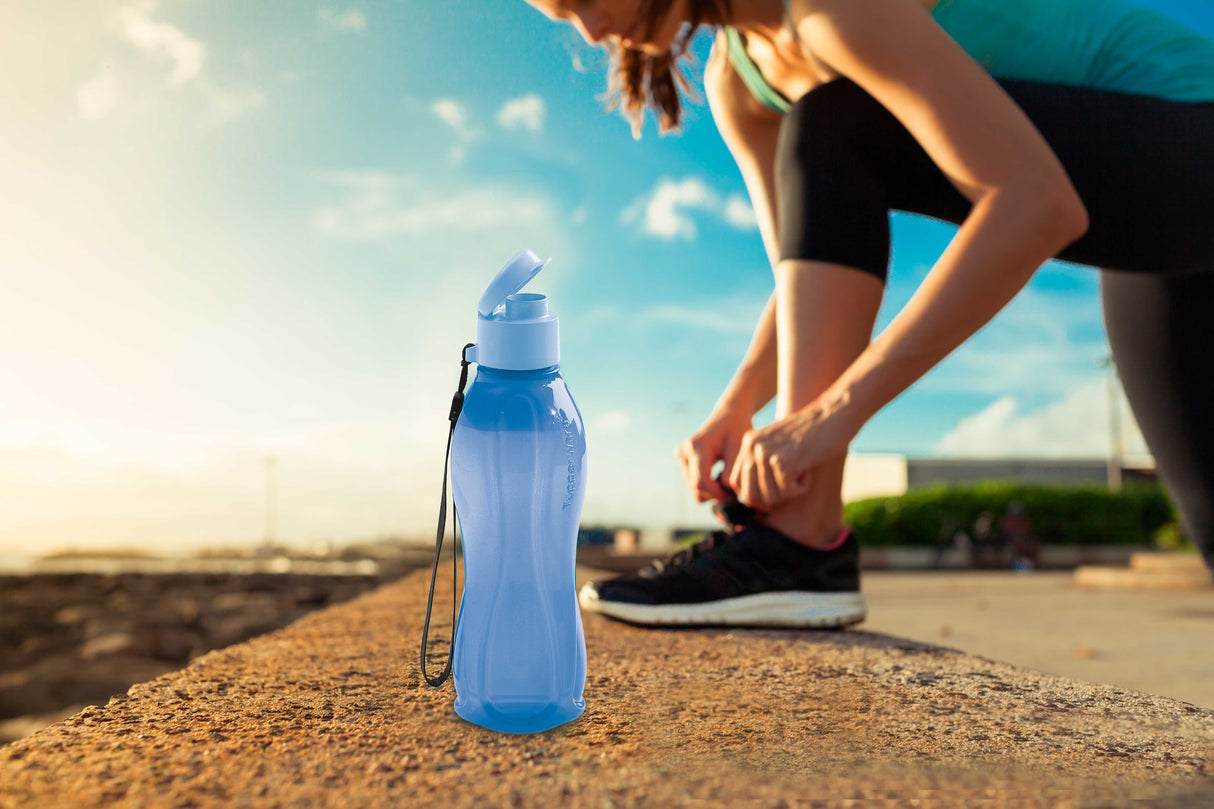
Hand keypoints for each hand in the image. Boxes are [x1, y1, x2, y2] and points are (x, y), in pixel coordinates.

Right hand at [674, 406, 752, 502]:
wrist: (729, 415)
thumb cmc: (737, 429)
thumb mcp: (739, 448)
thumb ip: (732, 471)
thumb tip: (724, 492)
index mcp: (697, 446)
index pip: (701, 481)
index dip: (717, 494)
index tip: (733, 496)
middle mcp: (684, 451)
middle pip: (695, 487)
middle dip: (715, 494)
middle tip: (734, 490)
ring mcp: (681, 456)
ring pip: (694, 488)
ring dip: (711, 490)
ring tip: (728, 479)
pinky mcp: (682, 459)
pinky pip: (693, 482)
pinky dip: (707, 485)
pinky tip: (719, 475)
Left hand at [727, 393, 856, 510]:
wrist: (835, 414)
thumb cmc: (812, 433)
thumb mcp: (779, 445)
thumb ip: (762, 465)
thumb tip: (749, 501)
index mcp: (749, 441)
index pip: (736, 482)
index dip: (753, 497)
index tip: (772, 498)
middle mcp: (752, 446)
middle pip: (751, 494)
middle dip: (773, 497)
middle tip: (791, 482)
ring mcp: (765, 453)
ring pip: (770, 496)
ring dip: (790, 491)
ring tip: (802, 469)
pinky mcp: (782, 462)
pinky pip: (788, 492)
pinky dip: (802, 487)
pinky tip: (808, 469)